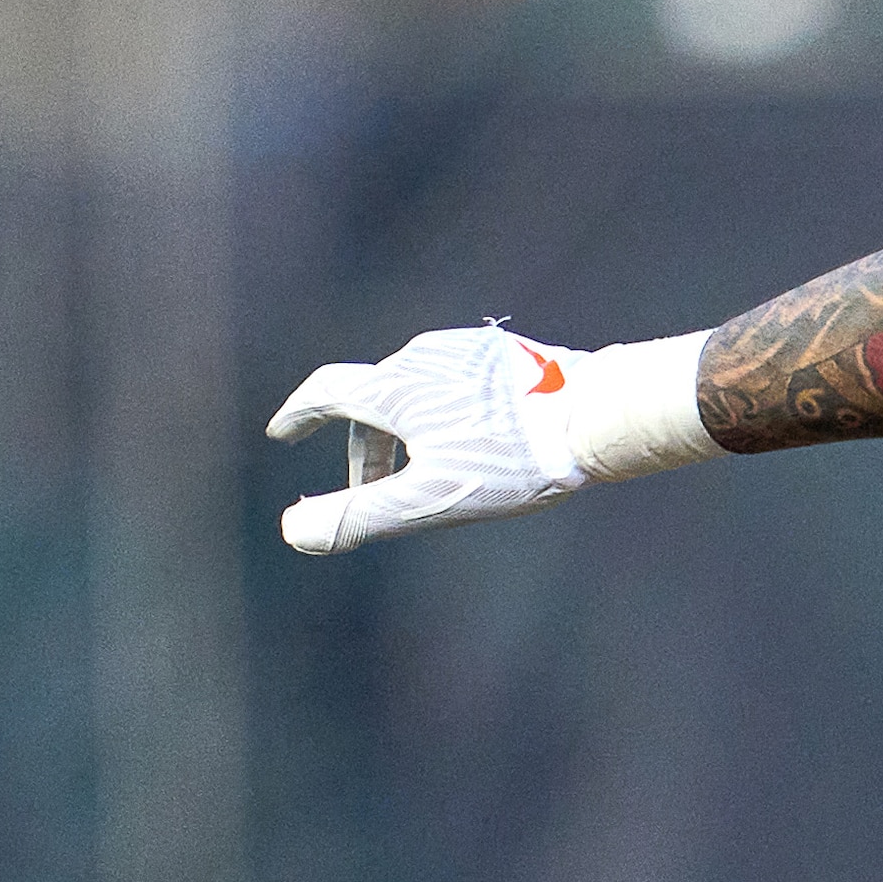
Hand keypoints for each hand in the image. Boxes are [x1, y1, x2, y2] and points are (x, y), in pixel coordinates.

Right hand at [265, 325, 594, 554]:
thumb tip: (293, 532)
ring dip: (405, 431)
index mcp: (395, 388)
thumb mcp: (431, 499)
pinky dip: (442, 413)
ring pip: (415, 391)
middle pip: (374, 400)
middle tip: (370, 491)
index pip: (326, 391)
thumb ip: (361, 516)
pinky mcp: (502, 353)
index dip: (300, 413)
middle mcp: (421, 356)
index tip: (284, 431)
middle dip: (365, 448)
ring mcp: (463, 349)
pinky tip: (473, 442)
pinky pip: (453, 382)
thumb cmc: (515, 462)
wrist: (598, 415)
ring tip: (427, 472)